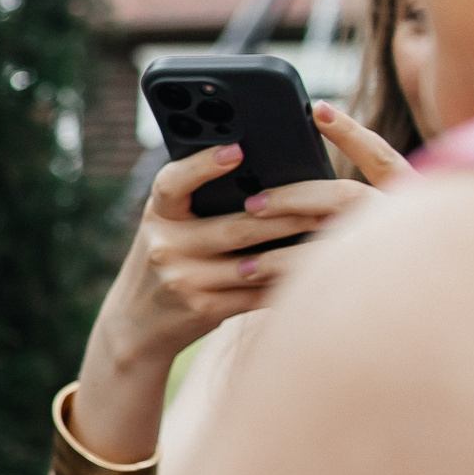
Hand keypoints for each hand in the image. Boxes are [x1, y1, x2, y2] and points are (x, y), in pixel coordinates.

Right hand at [102, 110, 412, 371]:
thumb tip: (271, 177)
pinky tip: (316, 271)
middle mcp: (164, 247)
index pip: (173, 183)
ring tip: (336, 233)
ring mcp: (183, 280)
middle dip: (291, 215)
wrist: (137, 324)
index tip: (237, 150)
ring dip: (300, 249)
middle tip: (332, 200)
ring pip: (256, 262)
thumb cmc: (169, 260)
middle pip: (239, 226)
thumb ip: (200, 203)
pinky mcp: (204, 309)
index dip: (202, 166)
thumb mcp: (170, 228)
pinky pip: (258, 292)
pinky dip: (289, 282)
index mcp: (157, 215)